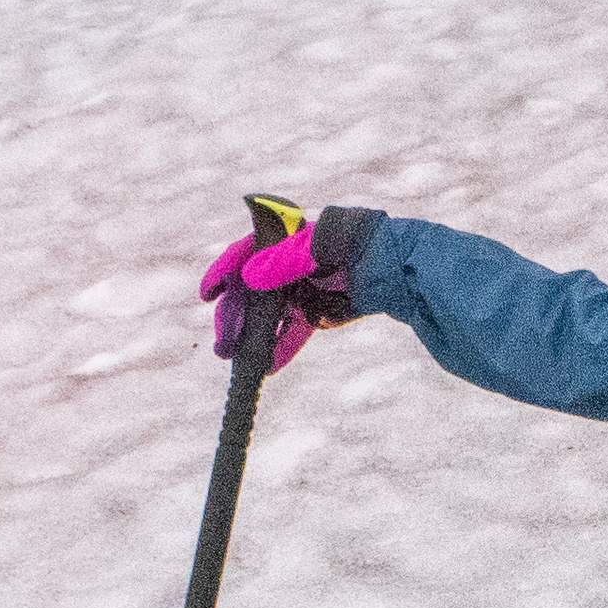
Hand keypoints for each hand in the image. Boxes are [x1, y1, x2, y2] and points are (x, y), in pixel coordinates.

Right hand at [198, 202, 380, 367]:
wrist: (400, 268)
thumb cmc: (362, 245)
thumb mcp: (323, 249)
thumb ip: (286, 262)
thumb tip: (246, 278)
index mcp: (284, 238)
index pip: (243, 254)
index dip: (222, 273)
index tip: (207, 295)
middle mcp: (286, 264)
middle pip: (249, 291)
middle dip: (234, 318)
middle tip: (223, 346)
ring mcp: (300, 289)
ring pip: (266, 316)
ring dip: (251, 338)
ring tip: (237, 361)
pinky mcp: (315, 313)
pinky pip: (291, 332)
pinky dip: (280, 348)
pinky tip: (268, 368)